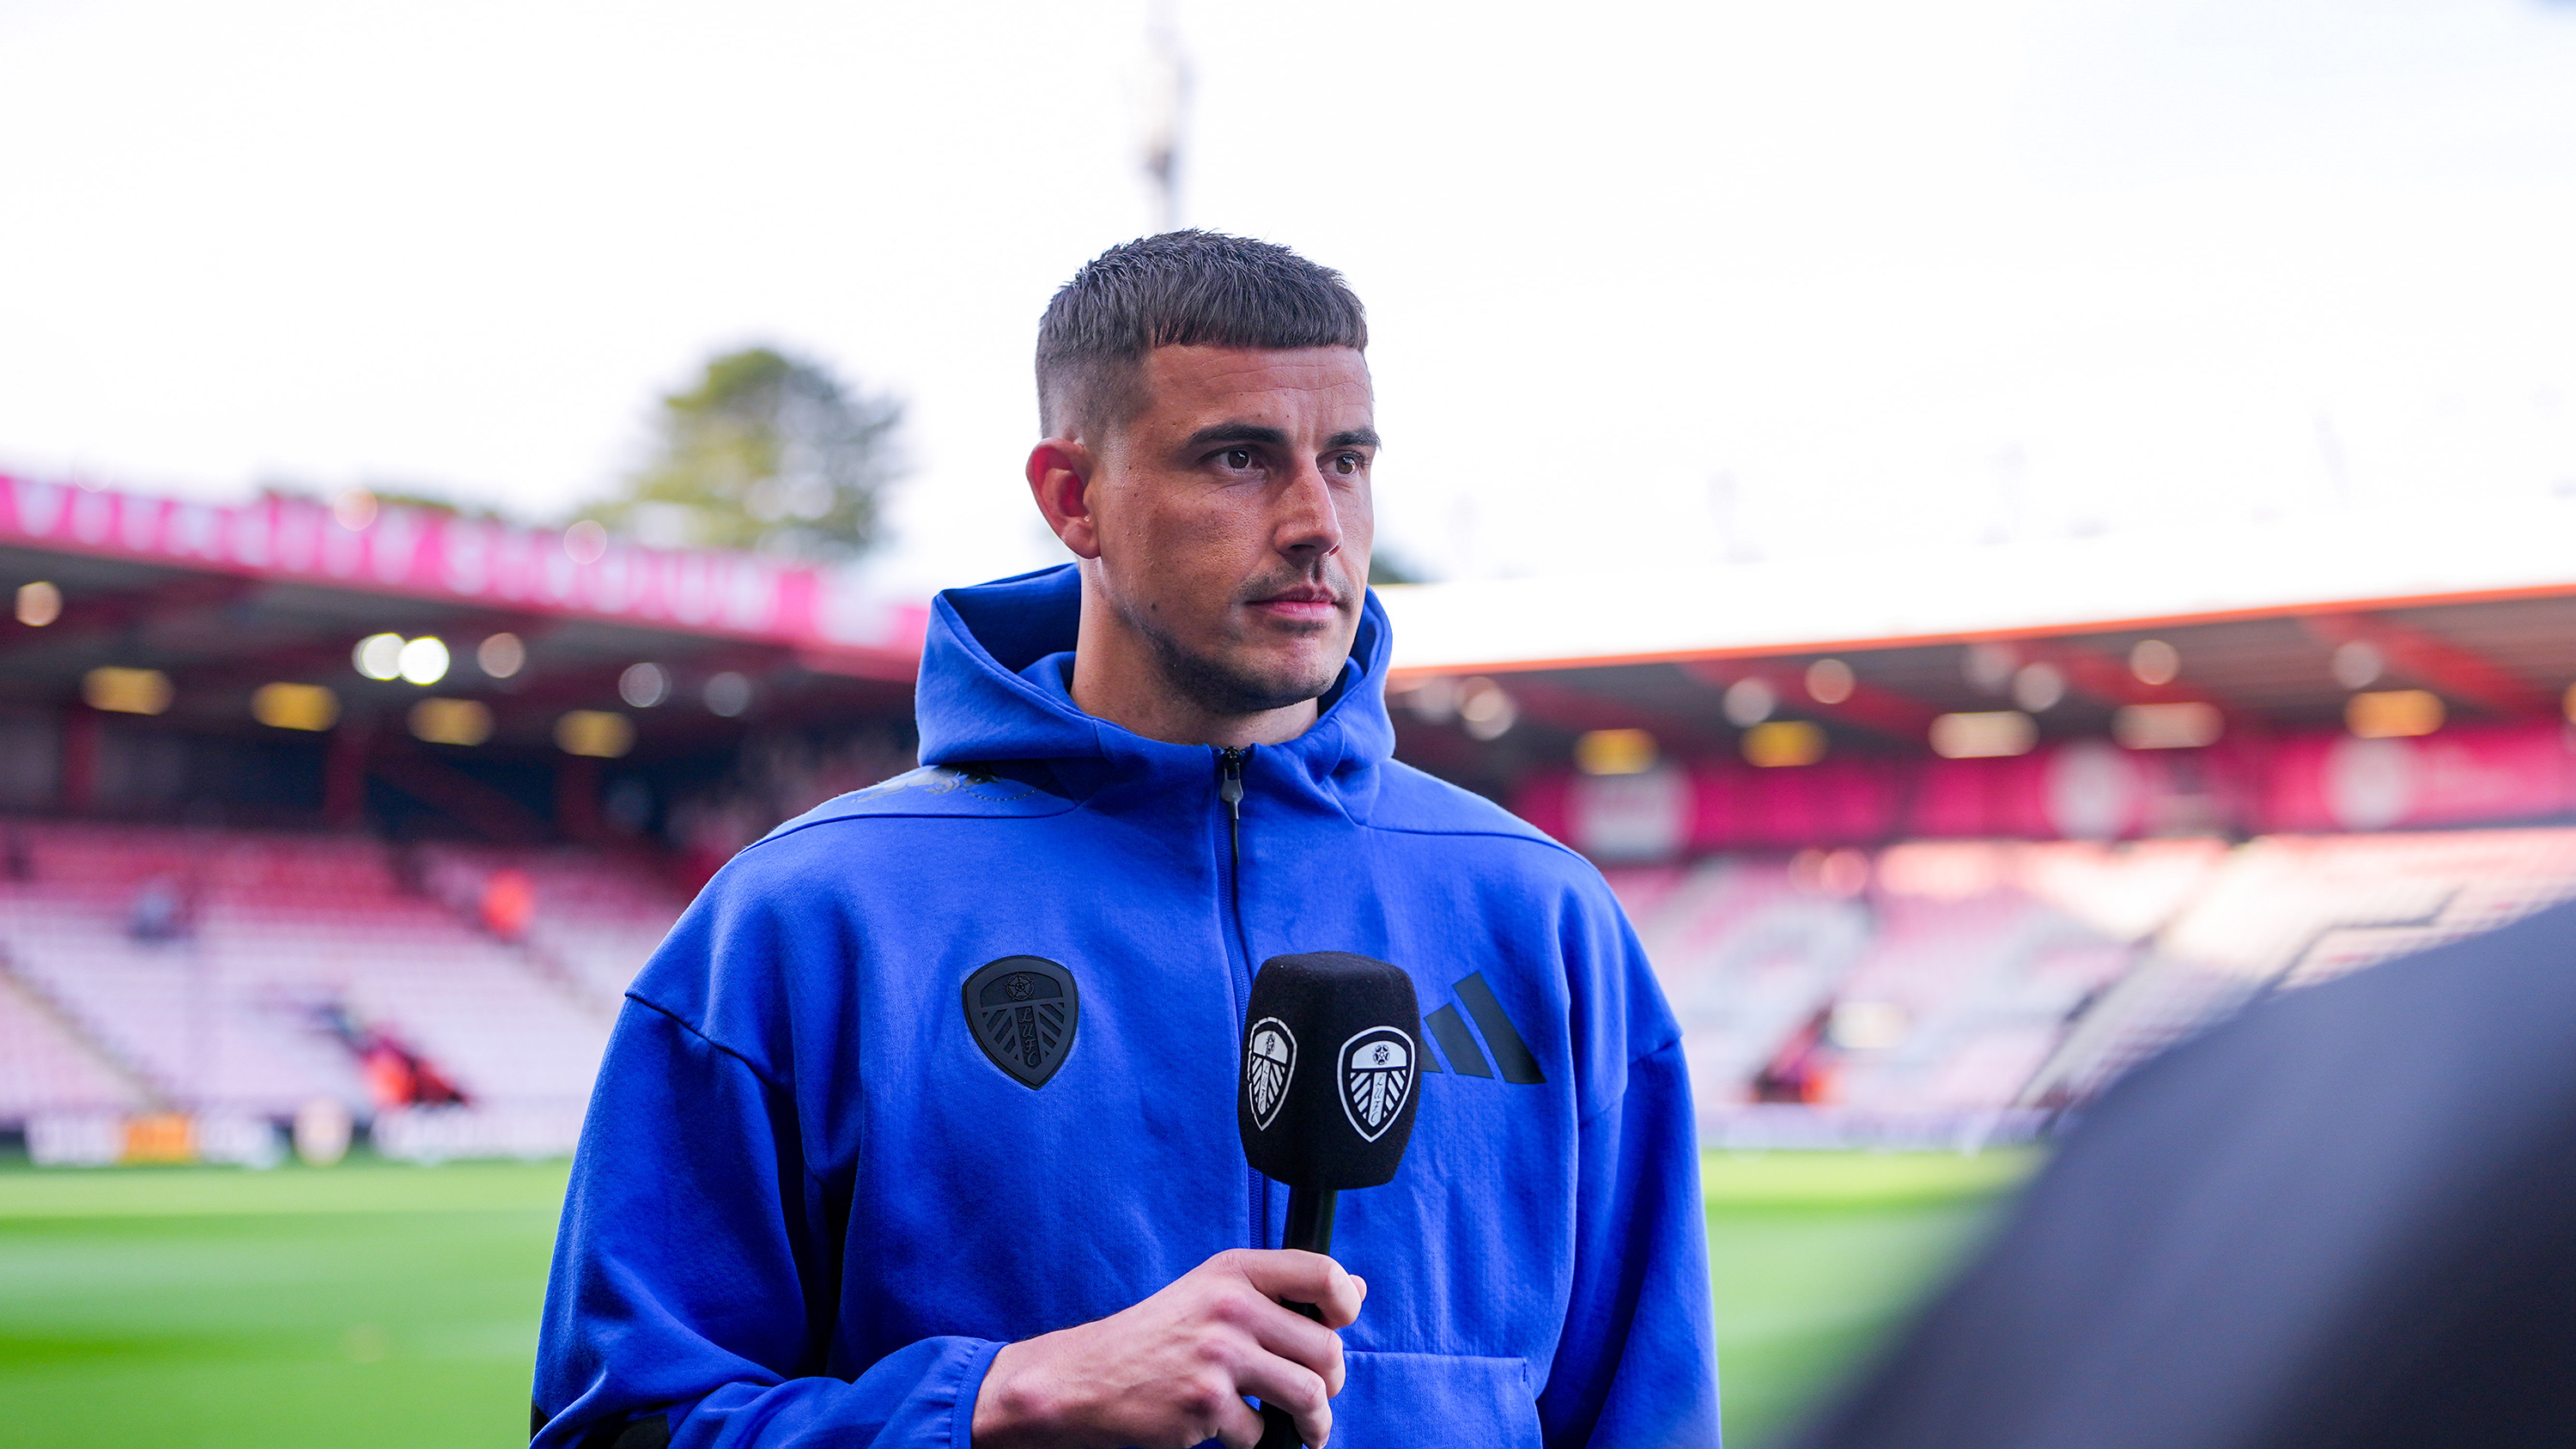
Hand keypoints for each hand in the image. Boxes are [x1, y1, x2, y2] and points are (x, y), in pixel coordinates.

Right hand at [970, 1248, 1367, 1448]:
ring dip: (1314, 1422)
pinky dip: (1250, 1438)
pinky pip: (1260, 1432)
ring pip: (1309, 1395)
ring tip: (1307, 1428)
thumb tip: (1357, 1289)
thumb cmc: (1161, 1335)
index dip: (1345, 1305)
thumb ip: (1283, 1291)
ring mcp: (1218, 1356)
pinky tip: (1226, 1425)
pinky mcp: (1206, 1404)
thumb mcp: (1216, 1292)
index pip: (1322, 1274)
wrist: (1088, 1378)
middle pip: (1326, 1350)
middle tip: (1316, 1395)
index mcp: (1235, 1271)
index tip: (1339, 1326)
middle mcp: (1230, 1306)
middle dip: (1330, 1383)